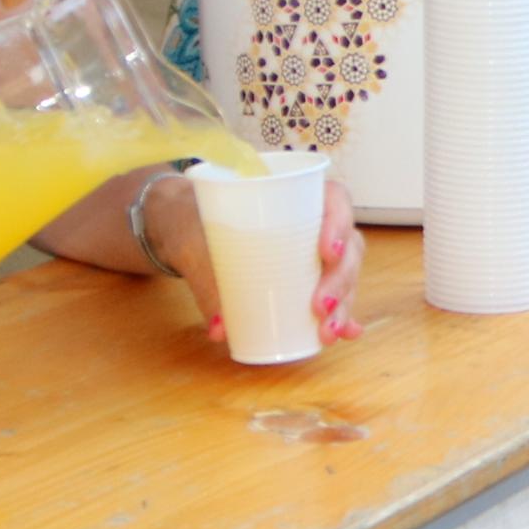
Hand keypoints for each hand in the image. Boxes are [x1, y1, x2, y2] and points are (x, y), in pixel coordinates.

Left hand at [134, 167, 368, 347]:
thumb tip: (221, 330)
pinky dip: (343, 315)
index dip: (340, 223)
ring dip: (344, 303)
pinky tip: (348, 334)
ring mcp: (312, 252)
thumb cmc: (192, 222)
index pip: (335, 199)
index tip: (327, 252)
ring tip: (328, 332)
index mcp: (292, 194)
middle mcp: (313, 222)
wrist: (180, 227)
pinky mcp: (306, 278)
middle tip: (320, 307)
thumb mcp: (193, 244)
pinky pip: (334, 295)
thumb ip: (206, 282)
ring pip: (345, 273)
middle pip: (348, 244)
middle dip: (340, 280)